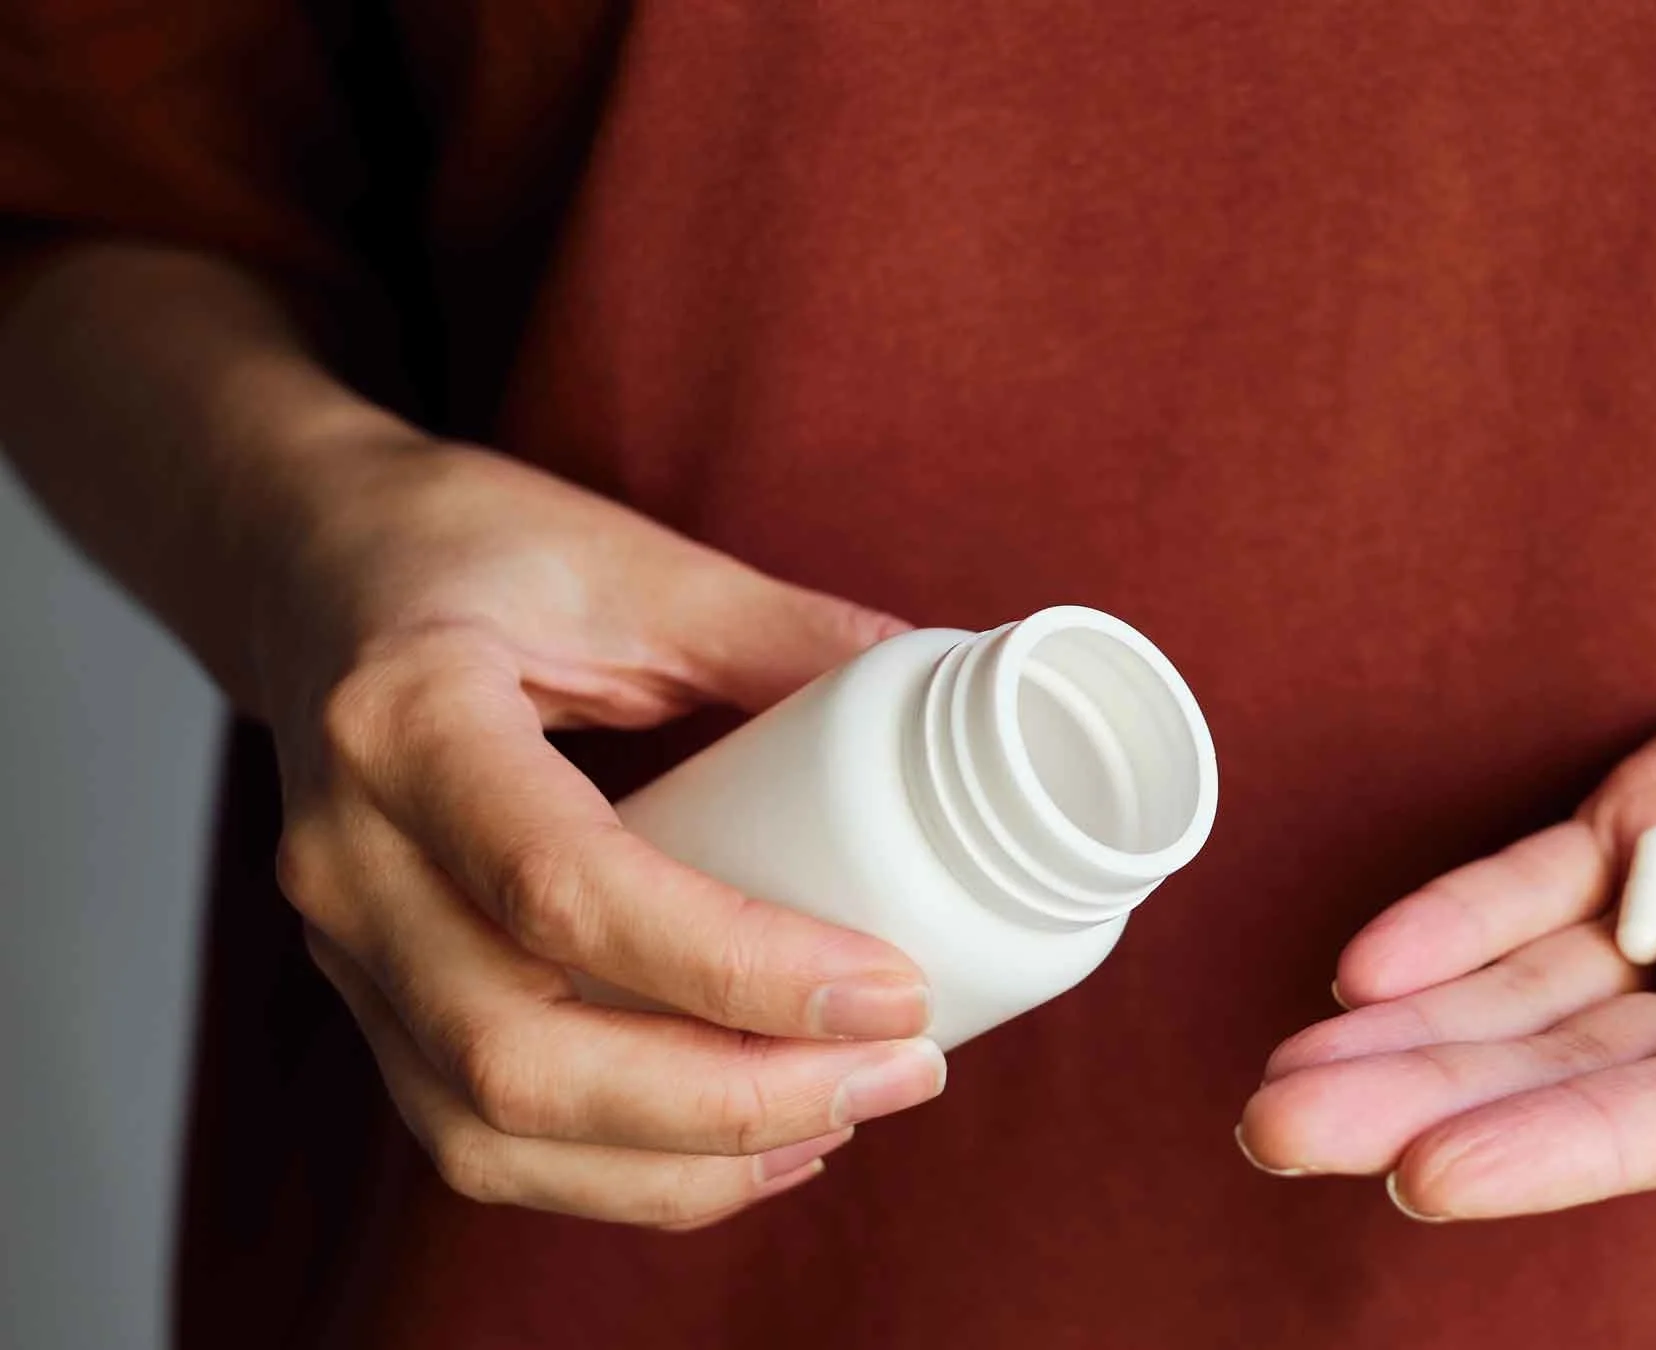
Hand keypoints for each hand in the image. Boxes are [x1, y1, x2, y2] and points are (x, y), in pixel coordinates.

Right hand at [266, 442, 947, 1228]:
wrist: (310, 566)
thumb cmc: (473, 551)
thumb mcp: (635, 565)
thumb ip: (790, 634)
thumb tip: (960, 692)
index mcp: (407, 722)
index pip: (568, 891)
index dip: (740, 965)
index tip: (893, 987)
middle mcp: (350, 857)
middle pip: (519, 1059)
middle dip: (731, 1102)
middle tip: (901, 1073)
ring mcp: (343, 945)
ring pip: (489, 1132)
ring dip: (681, 1167)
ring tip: (844, 1120)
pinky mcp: (371, 997)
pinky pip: (478, 1133)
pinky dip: (620, 1171)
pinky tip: (748, 1147)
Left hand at [1239, 580, 1655, 1217]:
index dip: (1564, 1145)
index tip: (1428, 1175)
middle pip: (1567, 1069)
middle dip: (1423, 1103)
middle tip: (1277, 1129)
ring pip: (1524, 992)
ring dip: (1402, 1033)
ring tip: (1277, 1080)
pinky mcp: (1653, 818)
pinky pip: (1535, 882)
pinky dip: (1451, 919)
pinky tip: (1362, 963)